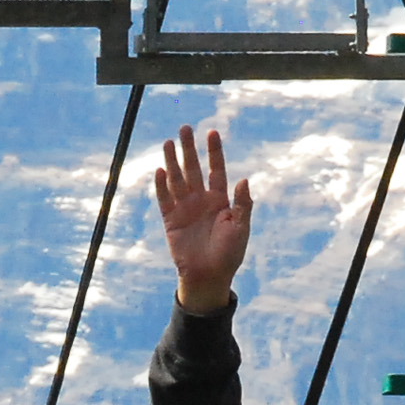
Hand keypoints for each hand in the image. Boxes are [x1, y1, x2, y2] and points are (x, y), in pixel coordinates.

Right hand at [150, 124, 252, 311]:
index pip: (216, 170)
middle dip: (189, 149)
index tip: (212, 132)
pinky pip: (165, 199)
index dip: (214, 152)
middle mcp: (201, 200)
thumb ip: (242, 204)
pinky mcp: (171, 220)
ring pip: (177, 179)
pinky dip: (161, 186)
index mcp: (220, 200)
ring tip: (169, 142)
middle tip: (184, 128)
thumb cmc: (229, 254)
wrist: (209, 277)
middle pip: (194, 169)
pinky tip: (159, 170)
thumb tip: (244, 179)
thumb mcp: (240, 228)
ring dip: (172, 161)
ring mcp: (185, 209)